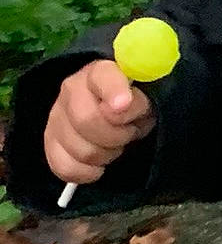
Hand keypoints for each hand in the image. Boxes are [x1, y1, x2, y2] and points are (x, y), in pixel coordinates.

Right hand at [44, 61, 155, 186]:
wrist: (121, 117)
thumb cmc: (137, 104)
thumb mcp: (149, 99)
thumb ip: (139, 99)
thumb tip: (123, 105)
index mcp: (101, 71)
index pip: (102, 77)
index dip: (113, 91)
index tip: (124, 104)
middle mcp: (72, 89)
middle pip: (86, 119)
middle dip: (117, 135)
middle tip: (129, 133)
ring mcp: (56, 116)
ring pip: (80, 149)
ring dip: (107, 154)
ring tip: (116, 144)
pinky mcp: (51, 142)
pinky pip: (65, 167)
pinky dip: (88, 172)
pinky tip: (100, 163)